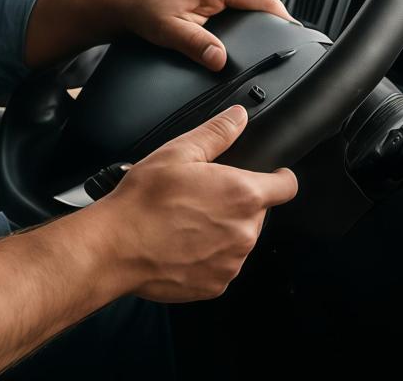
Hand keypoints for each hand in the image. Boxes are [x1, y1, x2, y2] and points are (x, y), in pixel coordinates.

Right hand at [93, 105, 298, 302]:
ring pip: (239, 240)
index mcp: (243, 194)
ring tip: (187, 223)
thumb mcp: (179, 153)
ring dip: (223, 231)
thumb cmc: (144, 200)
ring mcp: (232, 262)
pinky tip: (181, 245)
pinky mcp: (216, 285)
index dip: (279, 177)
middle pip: (257, 213)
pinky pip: (222, 265)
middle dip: (237, 204)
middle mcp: (245, 232)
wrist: (116, 247)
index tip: (271, 176)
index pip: (286, 186)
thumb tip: (238, 117)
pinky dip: (208, 257)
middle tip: (202, 198)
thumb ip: (217, 133)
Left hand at [114, 0, 293, 72]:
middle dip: (277, 18)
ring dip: (263, 14)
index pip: (265, 0)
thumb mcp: (170, 30)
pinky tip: (250, 28)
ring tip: (275, 37)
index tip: (295, 39)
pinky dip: (250, 11)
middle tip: (288, 44)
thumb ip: (196, 45)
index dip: (283, 20)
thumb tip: (220, 60)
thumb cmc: (144, 8)